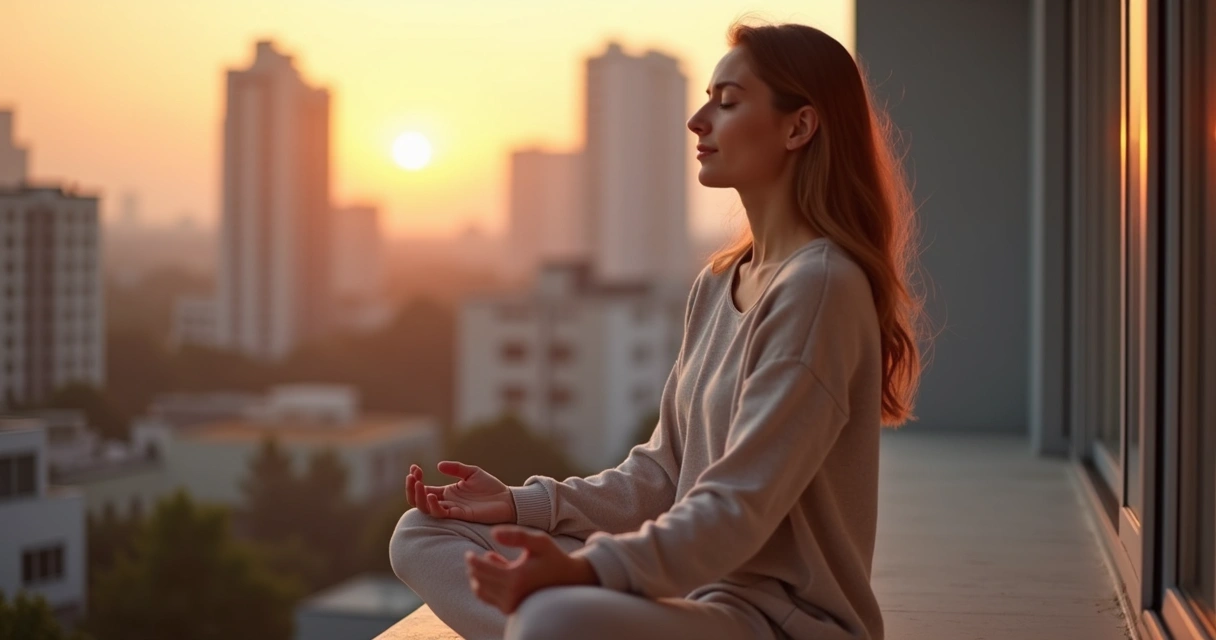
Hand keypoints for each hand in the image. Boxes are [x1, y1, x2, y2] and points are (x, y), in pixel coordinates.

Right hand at [406, 461, 516, 523]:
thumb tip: (438, 466)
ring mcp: (451, 509)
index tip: (414, 468)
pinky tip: (430, 495)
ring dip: (418, 497)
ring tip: (418, 483)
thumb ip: (455, 468)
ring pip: (426, 508)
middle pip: (419, 500)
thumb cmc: (490, 487)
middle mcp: (446, 502)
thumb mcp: (471, 472)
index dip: (416, 479)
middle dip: (411, 489)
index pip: (423, 488)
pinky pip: (441, 513)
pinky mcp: (460, 515)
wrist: (507, 500)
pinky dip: (433, 505)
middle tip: (412, 476)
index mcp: (447, 492)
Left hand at [465, 526, 598, 613]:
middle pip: (479, 580)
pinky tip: (495, 571)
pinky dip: (485, 585)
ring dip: (478, 577)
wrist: (567, 579)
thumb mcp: (539, 541)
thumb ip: (517, 535)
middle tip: (473, 557)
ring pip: (481, 591)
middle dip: (474, 568)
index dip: (472, 560)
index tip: (468, 553)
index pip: (481, 570)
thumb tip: (492, 533)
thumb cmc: (552, 557)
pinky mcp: (510, 608)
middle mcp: (511, 595)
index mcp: (516, 578)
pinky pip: (489, 598)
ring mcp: (510, 604)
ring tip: (486, 564)